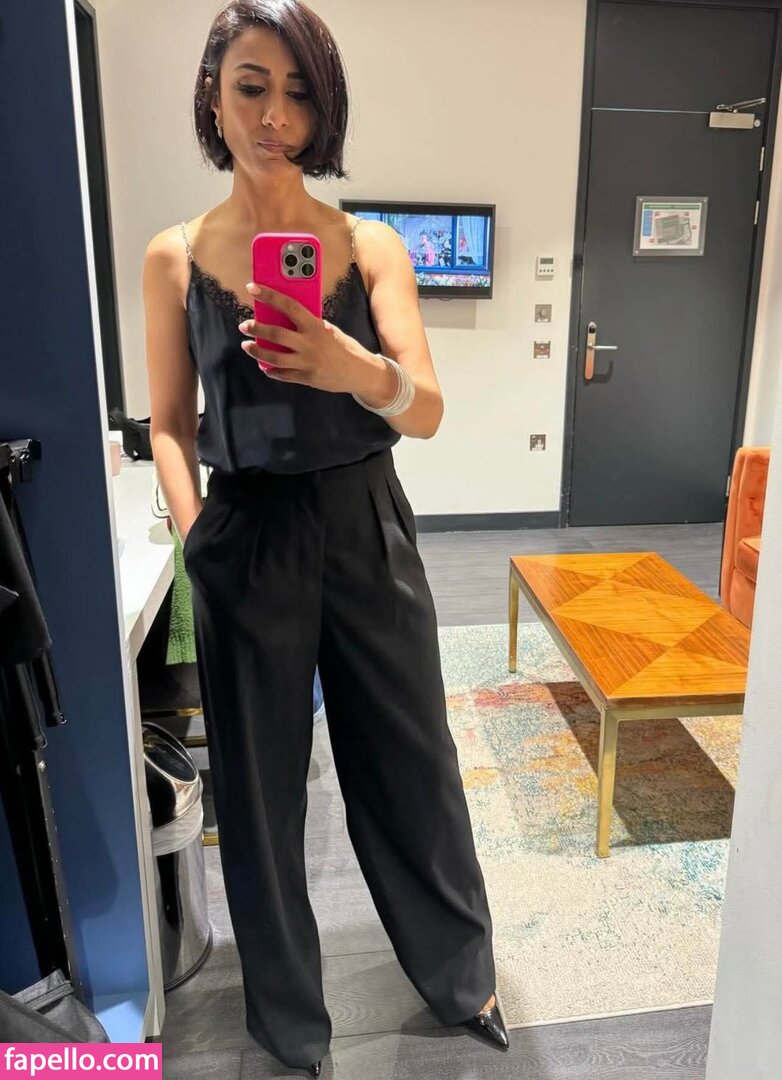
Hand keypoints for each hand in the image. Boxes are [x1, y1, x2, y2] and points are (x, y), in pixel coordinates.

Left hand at [237, 283, 389, 396]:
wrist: (360, 373)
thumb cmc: (345, 347)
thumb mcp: (329, 330)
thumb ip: (310, 325)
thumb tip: (287, 318)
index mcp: (315, 326)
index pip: (288, 306)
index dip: (269, 296)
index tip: (252, 288)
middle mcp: (309, 344)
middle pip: (276, 334)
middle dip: (257, 328)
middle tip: (244, 325)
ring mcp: (306, 363)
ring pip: (274, 358)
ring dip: (257, 351)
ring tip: (247, 346)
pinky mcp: (306, 378)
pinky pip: (284, 375)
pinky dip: (272, 370)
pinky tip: (265, 366)